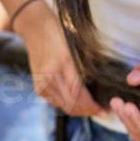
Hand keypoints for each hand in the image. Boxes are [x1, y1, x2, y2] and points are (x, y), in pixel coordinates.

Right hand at [15, 1, 107, 117]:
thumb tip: (104, 83)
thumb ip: (87, 65)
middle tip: (102, 111)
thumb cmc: (58, 33)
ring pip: (64, 107)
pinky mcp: (39, 88)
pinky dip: (69, 105)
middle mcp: (50, 77)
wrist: (35, 29)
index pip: (78, 93)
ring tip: (93, 108)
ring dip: (79, 110)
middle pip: (71, 105)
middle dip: (88, 111)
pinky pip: (57, 103)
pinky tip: (79, 103)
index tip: (104, 108)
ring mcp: (42, 84)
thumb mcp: (76, 46)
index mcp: (62, 64)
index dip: (92, 105)